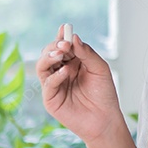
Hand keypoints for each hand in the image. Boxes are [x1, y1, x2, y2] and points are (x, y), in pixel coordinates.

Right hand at [36, 24, 124, 145]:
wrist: (105, 118)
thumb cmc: (104, 94)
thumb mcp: (100, 69)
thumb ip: (87, 53)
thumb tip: (74, 37)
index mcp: (73, 63)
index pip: (62, 46)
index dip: (62, 37)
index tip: (65, 29)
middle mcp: (61, 71)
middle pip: (49, 54)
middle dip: (55, 46)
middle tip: (64, 44)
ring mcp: (54, 85)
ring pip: (42, 66)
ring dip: (49, 57)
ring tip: (61, 53)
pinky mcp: (51, 98)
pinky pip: (48, 83)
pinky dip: (56, 75)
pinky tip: (66, 71)